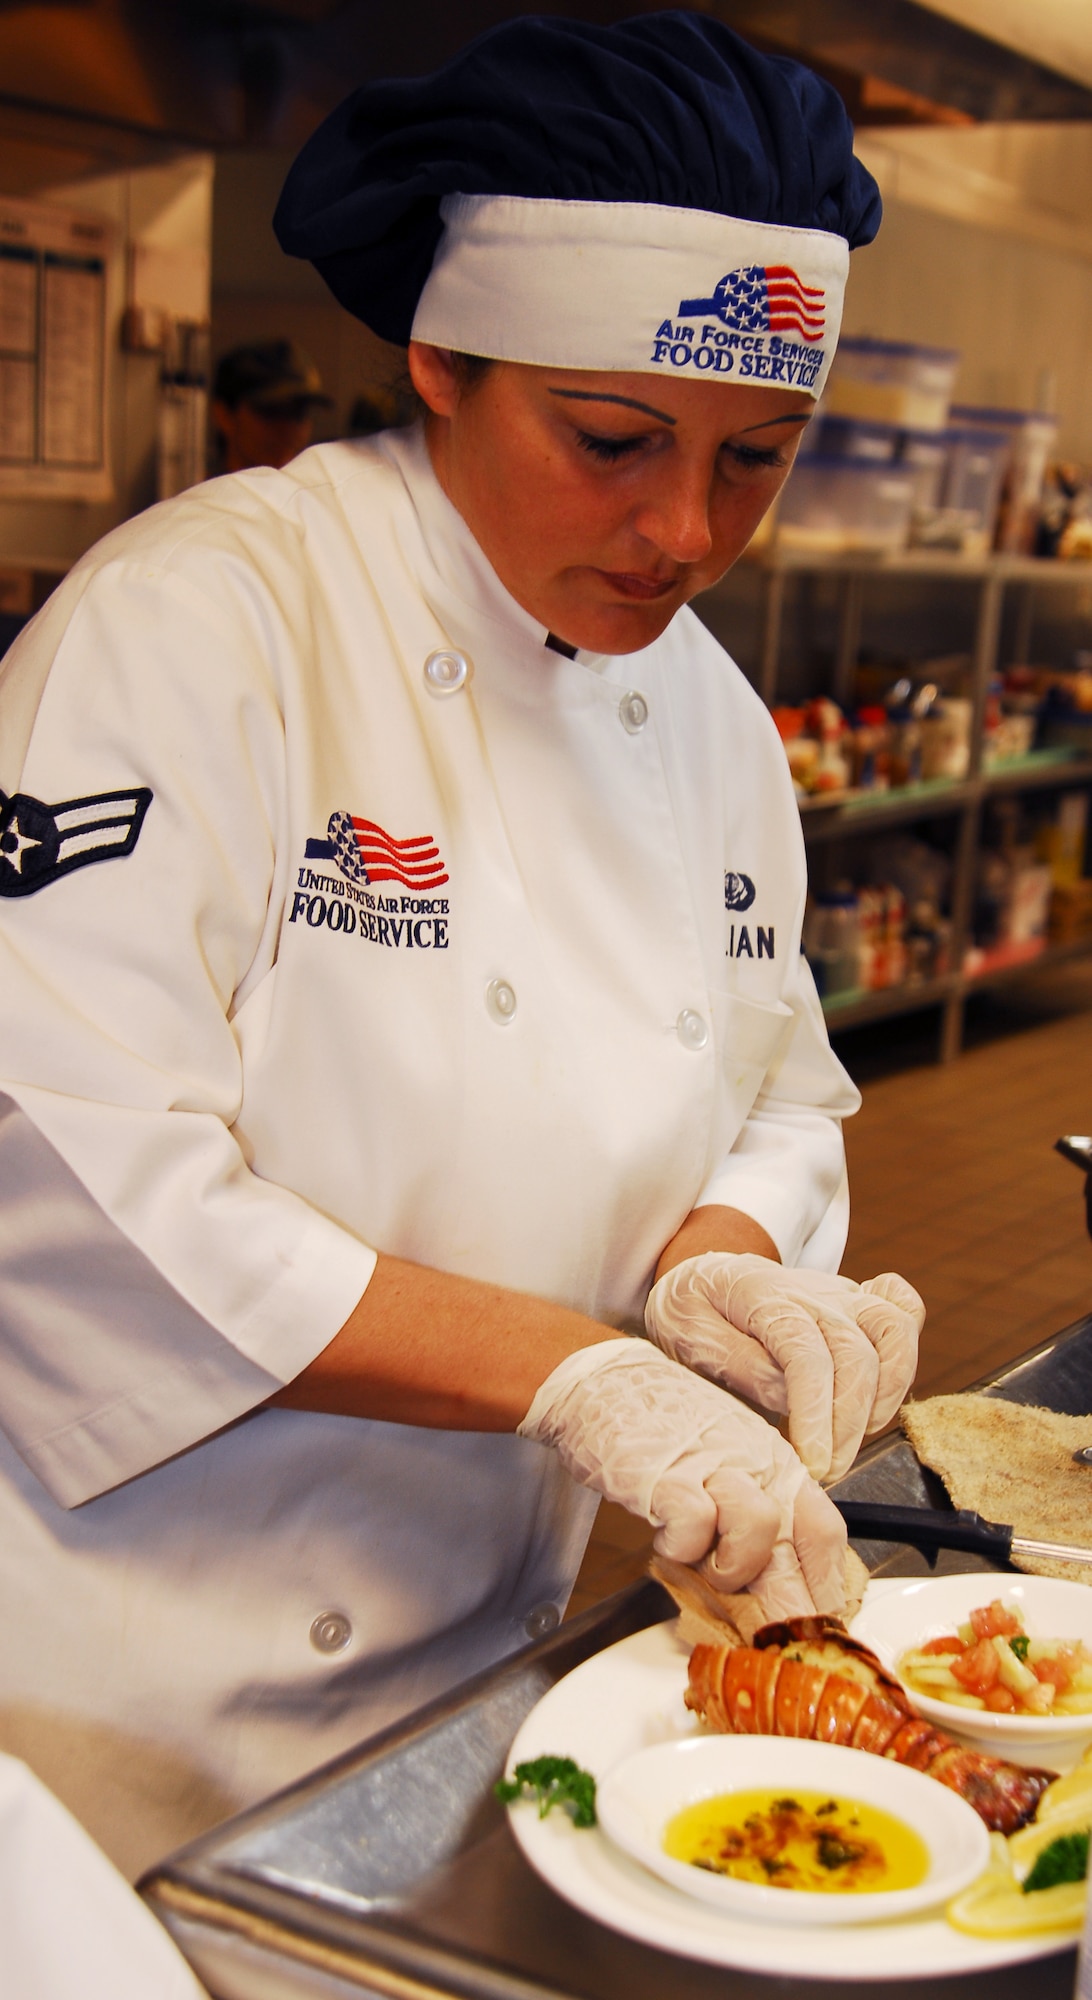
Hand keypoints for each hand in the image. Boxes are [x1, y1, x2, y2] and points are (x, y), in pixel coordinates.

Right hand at [518, 1340, 847, 1617]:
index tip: (817, 1622)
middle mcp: (756, 1462)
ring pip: (760, 1529)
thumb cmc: (662, 1428)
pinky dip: (681, 1550)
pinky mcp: (667, 1475)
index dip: (825, 1586)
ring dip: (733, 1567)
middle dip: (791, 1607)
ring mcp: (714, 1465)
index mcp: (776, 1463)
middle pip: (800, 1543)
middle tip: (777, 1641)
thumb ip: (751, 1516)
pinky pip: (694, 1526)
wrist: (604, 1382)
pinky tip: (667, 1542)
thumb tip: (772, 1585)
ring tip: (707, 1569)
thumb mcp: (725, 1464)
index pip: (825, 1531)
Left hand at [645, 1254, 923, 1483]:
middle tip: (827, 1471)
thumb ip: (740, 1366)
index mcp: (761, 1294)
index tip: (814, 1464)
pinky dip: (906, 1352)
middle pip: (856, 1351)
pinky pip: (905, 1308)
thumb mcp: (688, 1339)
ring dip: (887, 1395)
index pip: (806, 1353)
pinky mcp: (859, 1303)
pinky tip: (881, 1396)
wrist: (702, 1278)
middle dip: (848, 1424)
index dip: (817, 1413)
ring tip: (853, 1441)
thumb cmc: (691, 1314)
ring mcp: (842, 1294)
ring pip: (895, 1328)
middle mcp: (812, 1290)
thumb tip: (788, 1399)